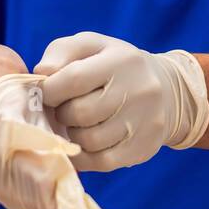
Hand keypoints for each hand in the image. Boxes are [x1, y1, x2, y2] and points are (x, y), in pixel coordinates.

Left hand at [34, 32, 207, 170]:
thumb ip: (61, 52)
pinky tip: (83, 143)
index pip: (73, 78)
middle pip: (80, 113)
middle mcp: (138, 90)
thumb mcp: (91, 46)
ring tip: (77, 124)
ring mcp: (143, 122)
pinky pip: (102, 162)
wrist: (168, 90)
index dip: (50, 90)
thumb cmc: (116, 66)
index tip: (47, 93)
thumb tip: (40, 75)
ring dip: (73, 135)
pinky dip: (84, 156)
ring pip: (89, 140)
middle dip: (62, 114)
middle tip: (64, 110)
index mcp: (121, 60)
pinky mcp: (143, 148)